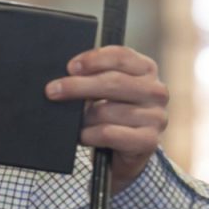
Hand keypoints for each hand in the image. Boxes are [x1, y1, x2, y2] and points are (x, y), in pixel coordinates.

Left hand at [47, 45, 168, 192]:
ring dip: (83, 117)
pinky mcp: (149, 140)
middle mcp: (156, 91)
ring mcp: (156, 116)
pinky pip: (108, 133)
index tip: (70, 67)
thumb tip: (62, 78)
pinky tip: (82, 135)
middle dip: (78, 86)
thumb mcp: (107, 91)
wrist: (128, 151)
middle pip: (113, 82)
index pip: (121, 56)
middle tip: (52, 90)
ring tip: (73, 122)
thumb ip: (93, 78)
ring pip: (106, 111)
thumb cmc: (113, 114)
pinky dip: (89, 135)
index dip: (94, 60)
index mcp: (146, 70)